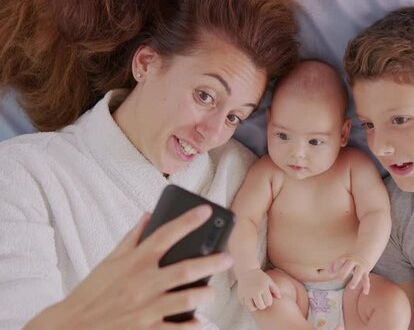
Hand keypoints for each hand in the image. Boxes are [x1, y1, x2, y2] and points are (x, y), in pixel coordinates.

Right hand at [25, 205, 233, 329]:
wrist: (71, 326)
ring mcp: (146, 309)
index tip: (206, 210)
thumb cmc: (93, 292)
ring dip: (205, 295)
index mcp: (134, 263)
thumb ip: (132, 238)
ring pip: (187, 300)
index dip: (187, 221)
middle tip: (227, 258)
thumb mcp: (110, 261)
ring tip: (212, 292)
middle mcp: (142, 284)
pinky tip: (199, 320)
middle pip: (185, 270)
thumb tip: (149, 214)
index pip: (164, 235)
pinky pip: (177, 328)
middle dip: (212, 263)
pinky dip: (192, 324)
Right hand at [236, 268, 280, 310]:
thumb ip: (276, 290)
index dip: (268, 301)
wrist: (247, 270)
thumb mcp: (269, 281)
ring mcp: (246, 293)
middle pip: (261, 307)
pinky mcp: (240, 294)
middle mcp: (254, 291)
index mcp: (263, 288)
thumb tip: (280, 298)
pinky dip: (246, 303)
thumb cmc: (260, 276)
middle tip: (261, 300)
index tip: (266, 297)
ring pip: (251, 308)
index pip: (268, 303)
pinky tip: (248, 298)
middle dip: (262, 305)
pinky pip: (244, 305)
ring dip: (254, 306)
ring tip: (255, 301)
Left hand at [330, 254, 371, 294]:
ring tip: (351, 287)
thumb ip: (333, 265)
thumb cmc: (349, 259)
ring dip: (355, 280)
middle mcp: (354, 261)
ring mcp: (360, 266)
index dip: (336, 266)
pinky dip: (366, 286)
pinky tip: (365, 293)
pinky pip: (366, 279)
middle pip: (349, 265)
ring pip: (358, 272)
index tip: (332, 273)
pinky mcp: (365, 272)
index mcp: (347, 258)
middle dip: (344, 272)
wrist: (365, 252)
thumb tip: (330, 272)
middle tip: (339, 280)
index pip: (340, 260)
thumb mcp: (342, 259)